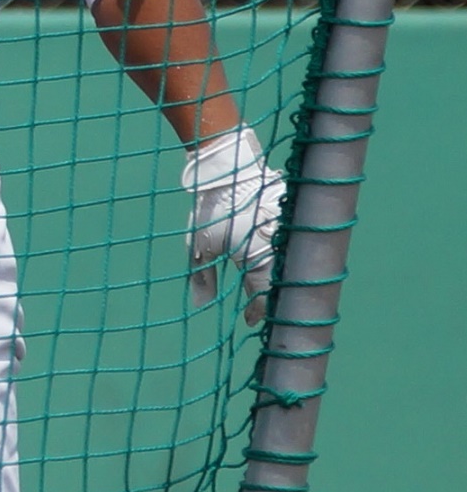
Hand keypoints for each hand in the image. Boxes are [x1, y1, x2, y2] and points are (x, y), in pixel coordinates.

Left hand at [180, 124, 284, 322]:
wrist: (230, 170)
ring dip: (279, 282)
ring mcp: (288, 234)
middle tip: (259, 311)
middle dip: (271, 300)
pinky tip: (274, 267)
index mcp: (257, 260)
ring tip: (266, 293)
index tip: (249, 321)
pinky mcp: (292, 220)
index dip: (258, 311)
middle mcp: (278, 250)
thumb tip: (199, 305)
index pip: (264, 296)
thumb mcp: (199, 245)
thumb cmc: (211, 210)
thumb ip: (202, 277)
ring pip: (289, 268)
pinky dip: (284, 260)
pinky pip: (292, 247)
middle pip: (280, 285)